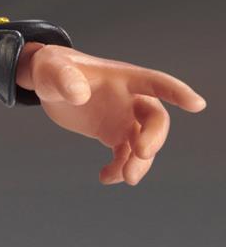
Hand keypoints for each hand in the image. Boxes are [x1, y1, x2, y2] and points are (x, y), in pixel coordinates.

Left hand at [16, 42, 206, 184]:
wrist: (49, 84)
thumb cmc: (53, 69)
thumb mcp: (51, 70)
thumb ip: (64, 79)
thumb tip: (79, 95)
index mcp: (122, 78)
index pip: (155, 82)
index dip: (176, 92)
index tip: (197, 105)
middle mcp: (130, 99)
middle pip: (155, 119)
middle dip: (154, 137)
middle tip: (141, 154)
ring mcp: (124, 118)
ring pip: (143, 142)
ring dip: (139, 162)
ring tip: (124, 178)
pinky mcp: (113, 134)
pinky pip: (124, 155)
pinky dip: (119, 169)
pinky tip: (104, 177)